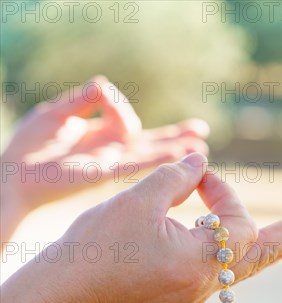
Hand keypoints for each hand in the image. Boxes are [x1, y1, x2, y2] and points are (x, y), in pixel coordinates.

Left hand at [0, 76, 208, 240]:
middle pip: (149, 141)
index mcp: (98, 135)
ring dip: (175, 148)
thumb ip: (82, 99)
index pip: (125, 118)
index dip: (121, 104)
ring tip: (201, 146)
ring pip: (151, 153)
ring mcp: (110, 162)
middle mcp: (109, 151)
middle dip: (174, 135)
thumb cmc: (28, 146)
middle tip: (201, 131)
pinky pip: (140, 162)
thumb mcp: (56, 113)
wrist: (16, 176)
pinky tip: (181, 154)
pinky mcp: (107, 172)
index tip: (104, 95)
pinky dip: (160, 157)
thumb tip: (104, 86)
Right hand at [34, 152, 281, 302]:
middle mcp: (203, 284)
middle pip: (261, 256)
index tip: (196, 175)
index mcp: (201, 263)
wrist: (65, 296)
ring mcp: (190, 292)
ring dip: (271, 247)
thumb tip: (201, 160)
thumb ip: (178, 175)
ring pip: (243, 268)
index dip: (222, 190)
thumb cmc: (97, 248)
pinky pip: (219, 272)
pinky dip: (237, 254)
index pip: (237, 220)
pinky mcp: (175, 292)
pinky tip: (246, 249)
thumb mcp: (139, 199)